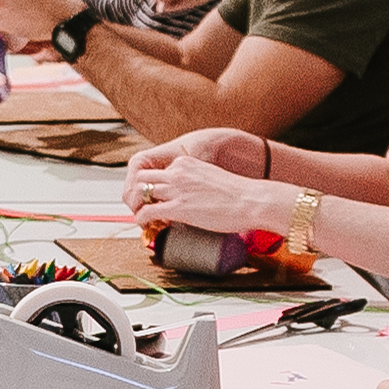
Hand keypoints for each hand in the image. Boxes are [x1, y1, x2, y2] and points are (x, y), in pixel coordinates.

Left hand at [128, 154, 294, 239]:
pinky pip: (147, 211)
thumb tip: (194, 197)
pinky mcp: (178, 208)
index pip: (159, 170)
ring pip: (141, 193)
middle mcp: (178, 172)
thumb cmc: (238, 194)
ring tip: (141, 217)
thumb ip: (197, 183)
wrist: (251, 200)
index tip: (156, 197)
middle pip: (143, 178)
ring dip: (137, 206)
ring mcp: (177, 189)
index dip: (154, 185)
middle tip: (141, 206)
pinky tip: (143, 225)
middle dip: (138, 192)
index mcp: (186, 163)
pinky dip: (141, 219)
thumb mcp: (211, 178)